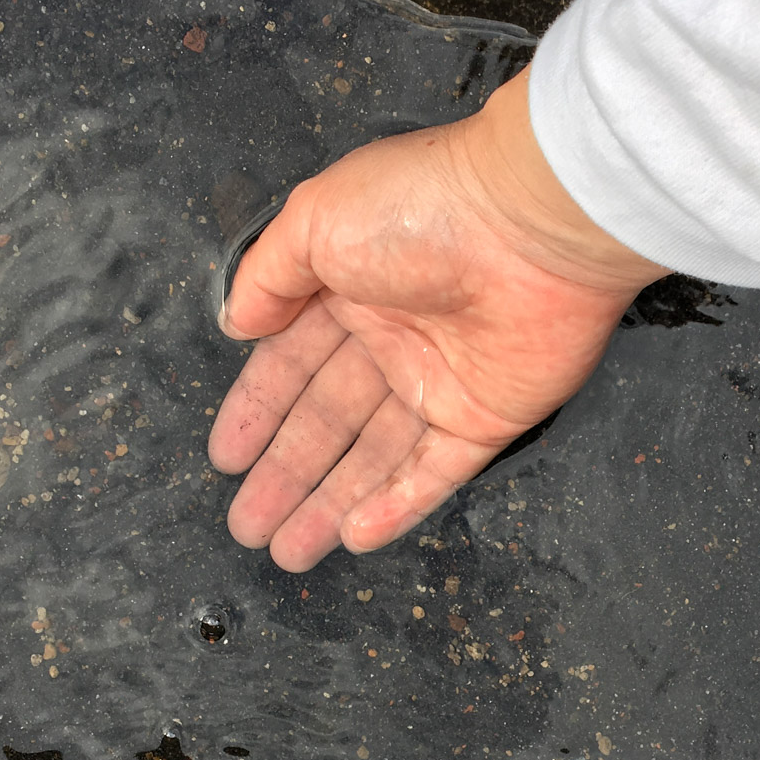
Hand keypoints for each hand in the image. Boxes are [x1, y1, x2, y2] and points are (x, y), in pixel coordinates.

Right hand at [208, 66, 668, 571]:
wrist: (533, 224)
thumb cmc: (423, 208)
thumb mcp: (314, 220)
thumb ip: (268, 275)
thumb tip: (235, 322)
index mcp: (352, 289)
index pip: (292, 365)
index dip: (258, 413)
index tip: (227, 458)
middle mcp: (395, 338)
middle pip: (327, 422)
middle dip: (285, 475)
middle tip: (246, 526)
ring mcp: (442, 382)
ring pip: (374, 458)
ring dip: (328, 505)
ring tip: (285, 551)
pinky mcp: (488, 417)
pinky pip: (435, 472)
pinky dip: (396, 507)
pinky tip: (354, 538)